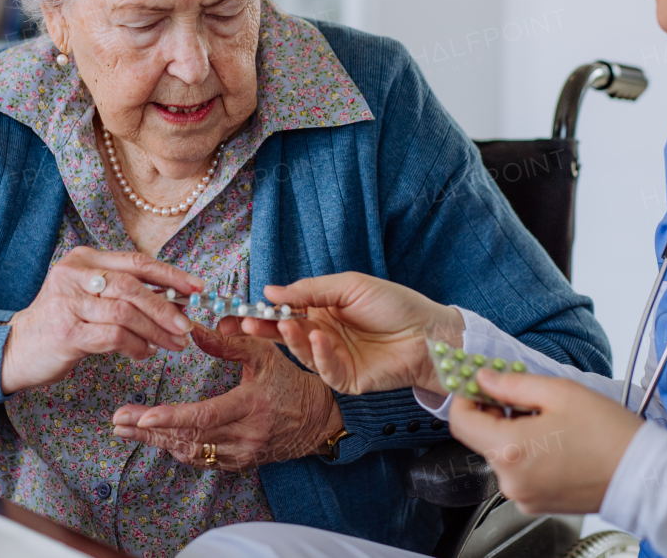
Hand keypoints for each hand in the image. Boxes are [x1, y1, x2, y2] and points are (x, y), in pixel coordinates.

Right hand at [0, 247, 202, 393]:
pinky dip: (136, 346)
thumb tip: (177, 299)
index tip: (198, 288)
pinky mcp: (66, 332)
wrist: (14, 350)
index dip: (171, 274)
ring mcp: (68, 303)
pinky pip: (114, 337)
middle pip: (133, 286)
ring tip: (173, 344)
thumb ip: (125, 291)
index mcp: (84, 259)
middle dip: (167, 307)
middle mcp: (74, 275)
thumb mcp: (90, 296)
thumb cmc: (62, 322)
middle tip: (187, 326)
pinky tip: (145, 354)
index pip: (136, 261)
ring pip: (126, 313)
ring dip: (156, 331)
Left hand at [110, 318, 343, 470]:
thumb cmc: (291, 381)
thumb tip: (195, 330)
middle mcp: (245, 435)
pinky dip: (176, 447)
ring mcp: (241, 453)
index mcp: (252, 405)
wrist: (318, 419)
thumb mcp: (265, 353)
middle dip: (149, 431)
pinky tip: (156, 438)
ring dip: (156, 441)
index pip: (205, 416)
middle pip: (189, 438)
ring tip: (126, 429)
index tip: (142, 417)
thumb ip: (230, 343)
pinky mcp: (238, 463)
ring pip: (191, 452)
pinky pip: (201, 459)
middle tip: (118, 421)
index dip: (171, 418)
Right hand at [237, 272, 464, 395]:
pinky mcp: (347, 379)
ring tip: (286, 323)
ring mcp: (334, 359)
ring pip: (302, 352)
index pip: (285, 310)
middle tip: (241, 324)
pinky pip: (326, 370)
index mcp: (323, 310)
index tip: (238, 309)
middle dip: (262, 329)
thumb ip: (310, 290)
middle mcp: (324, 335)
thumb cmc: (394, 304)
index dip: (261, 310)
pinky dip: (320, 355)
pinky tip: (319, 339)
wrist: (428, 332)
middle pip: (286, 334)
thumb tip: (270, 290)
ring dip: (292, 338)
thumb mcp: (350, 286)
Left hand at [448, 369, 641, 514]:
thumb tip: (483, 379)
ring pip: (501, 454)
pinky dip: (527, 453)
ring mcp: (523, 496)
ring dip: (513, 432)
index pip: (461, 422)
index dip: (466, 397)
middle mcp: (511, 480)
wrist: (642, 475)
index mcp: (511, 451)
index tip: (478, 384)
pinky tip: (554, 441)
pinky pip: (518, 472)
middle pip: (482, 438)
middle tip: (523, 395)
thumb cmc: (608, 434)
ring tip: (548, 419)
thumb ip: (513, 384)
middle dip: (496, 413)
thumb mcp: (559, 393)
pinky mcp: (537, 503)